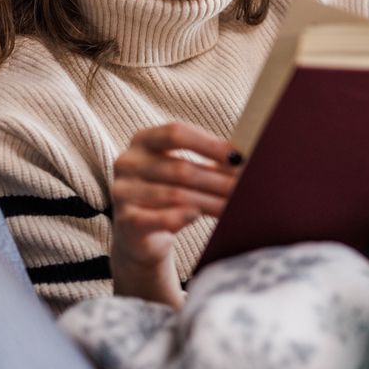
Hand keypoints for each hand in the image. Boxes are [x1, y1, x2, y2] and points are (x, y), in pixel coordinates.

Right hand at [109, 122, 241, 305]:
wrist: (141, 235)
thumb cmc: (171, 193)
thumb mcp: (183, 170)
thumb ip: (207, 159)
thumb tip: (245, 158)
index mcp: (143, 140)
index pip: (176, 133)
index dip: (210, 144)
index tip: (238, 156)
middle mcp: (128, 162)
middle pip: (180, 168)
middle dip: (218, 180)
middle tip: (246, 187)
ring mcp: (122, 192)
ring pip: (175, 195)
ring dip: (210, 201)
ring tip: (236, 205)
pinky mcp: (124, 221)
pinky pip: (156, 218)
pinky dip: (180, 217)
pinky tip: (198, 215)